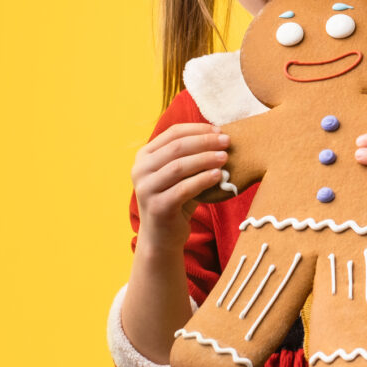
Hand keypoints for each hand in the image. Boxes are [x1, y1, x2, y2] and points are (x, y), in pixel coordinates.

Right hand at [131, 123, 228, 249]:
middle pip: (176, 147)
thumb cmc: (175, 200)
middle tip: (226, 141)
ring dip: (205, 159)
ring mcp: (146, 189)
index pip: (172, 133)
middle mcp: (140, 170)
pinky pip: (183, 189)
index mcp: (144, 156)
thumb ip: (190, 155)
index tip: (219, 130)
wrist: (162, 237)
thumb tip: (219, 135)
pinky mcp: (157, 206)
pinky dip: (203, 180)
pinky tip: (218, 176)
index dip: (198, 129)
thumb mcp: (179, 174)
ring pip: (179, 166)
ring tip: (225, 157)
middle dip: (204, 142)